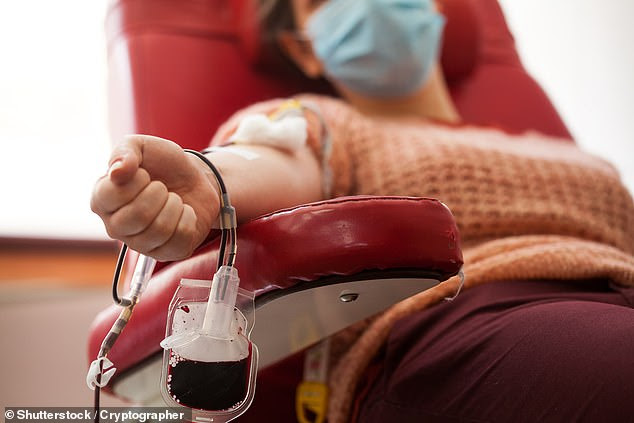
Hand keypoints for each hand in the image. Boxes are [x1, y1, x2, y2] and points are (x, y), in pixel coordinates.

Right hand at [91, 135, 219, 260]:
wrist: (194, 178)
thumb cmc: (163, 164)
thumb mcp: (142, 146)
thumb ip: (125, 151)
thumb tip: (117, 172)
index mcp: (102, 200)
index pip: (110, 196)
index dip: (135, 180)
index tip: (144, 174)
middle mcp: (116, 227)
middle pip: (136, 217)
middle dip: (158, 193)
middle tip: (161, 187)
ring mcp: (140, 244)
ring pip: (159, 230)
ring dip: (174, 205)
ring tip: (173, 199)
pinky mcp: (166, 253)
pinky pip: (180, 239)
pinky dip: (188, 219)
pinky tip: (183, 213)